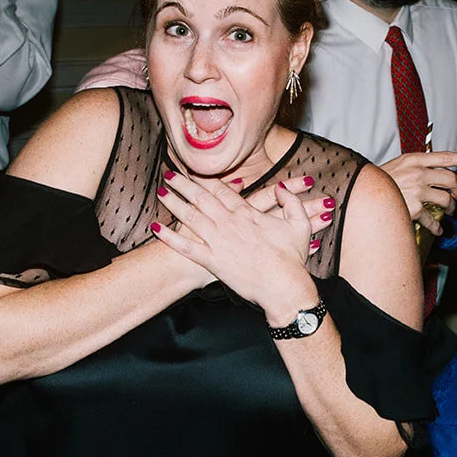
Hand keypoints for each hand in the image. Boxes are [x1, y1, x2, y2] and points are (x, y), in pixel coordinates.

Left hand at [150, 171, 331, 315]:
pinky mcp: (212, 261)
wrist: (284, 287)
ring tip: (161, 193)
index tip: (194, 170)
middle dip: (183, 184)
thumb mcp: (300, 225)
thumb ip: (291, 202)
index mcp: (247, 213)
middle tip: (169, 174)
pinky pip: (186, 247)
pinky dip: (170, 237)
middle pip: (201, 198)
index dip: (205, 178)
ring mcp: (219, 241)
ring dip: (174, 203)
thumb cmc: (293, 259)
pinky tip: (156, 228)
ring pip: (190, 217)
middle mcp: (229, 223)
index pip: (222, 190)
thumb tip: (282, 187)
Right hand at [380, 151, 456, 233]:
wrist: (360, 192)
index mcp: (414, 159)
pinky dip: (437, 227)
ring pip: (446, 199)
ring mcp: (416, 190)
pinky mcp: (413, 208)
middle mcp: (417, 172)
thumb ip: (416, 166)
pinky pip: (432, 219)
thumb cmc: (379, 181)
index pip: (445, 156)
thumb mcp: (398, 165)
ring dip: (452, 207)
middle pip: (451, 179)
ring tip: (449, 211)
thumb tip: (435, 173)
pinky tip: (438, 230)